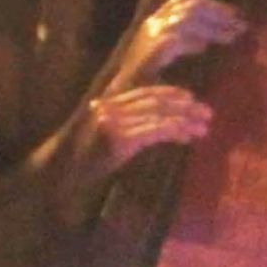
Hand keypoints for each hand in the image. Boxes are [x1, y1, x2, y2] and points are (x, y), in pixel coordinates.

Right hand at [52, 84, 211, 225]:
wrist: (60, 174)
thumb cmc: (80, 161)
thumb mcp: (102, 138)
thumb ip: (123, 126)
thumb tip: (153, 123)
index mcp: (107, 104)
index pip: (143, 92)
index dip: (169, 92)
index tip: (189, 97)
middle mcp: (110, 108)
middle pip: (154, 102)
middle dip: (183, 106)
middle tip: (207, 112)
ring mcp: (114, 122)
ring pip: (157, 115)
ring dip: (184, 121)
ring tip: (204, 127)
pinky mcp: (120, 139)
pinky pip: (154, 132)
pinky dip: (173, 132)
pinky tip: (186, 137)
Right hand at [111, 0, 246, 92]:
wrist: (120, 98)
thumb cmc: (143, 83)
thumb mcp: (166, 58)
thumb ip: (183, 45)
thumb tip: (204, 41)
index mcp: (156, 23)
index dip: (212, 4)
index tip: (235, 14)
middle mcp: (152, 24)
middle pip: (188, 4)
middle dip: (218, 11)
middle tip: (241, 24)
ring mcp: (151, 35)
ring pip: (186, 17)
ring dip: (213, 25)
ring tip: (232, 36)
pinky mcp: (152, 50)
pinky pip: (177, 38)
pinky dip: (193, 41)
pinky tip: (204, 48)